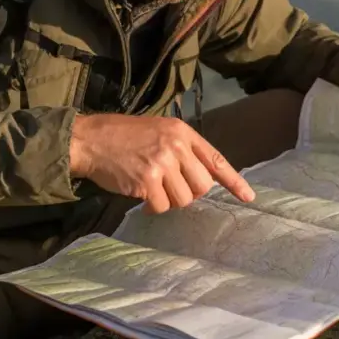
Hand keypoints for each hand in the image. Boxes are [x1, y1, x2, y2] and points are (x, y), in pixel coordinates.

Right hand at [69, 113, 254, 213]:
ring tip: (153, 188)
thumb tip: (203, 180)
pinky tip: (141, 196)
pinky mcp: (147, 180)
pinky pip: (162, 206)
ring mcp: (162, 163)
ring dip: (169, 200)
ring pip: (184, 199)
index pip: (217, 160)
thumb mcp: (159, 131)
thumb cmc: (123, 136)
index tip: (249, 196)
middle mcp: (176, 146)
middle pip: (203, 186)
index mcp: (183, 132)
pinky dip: (153, 207)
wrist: (89, 139)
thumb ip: (183, 150)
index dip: (235, 181)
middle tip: (170, 188)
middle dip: (189, 193)